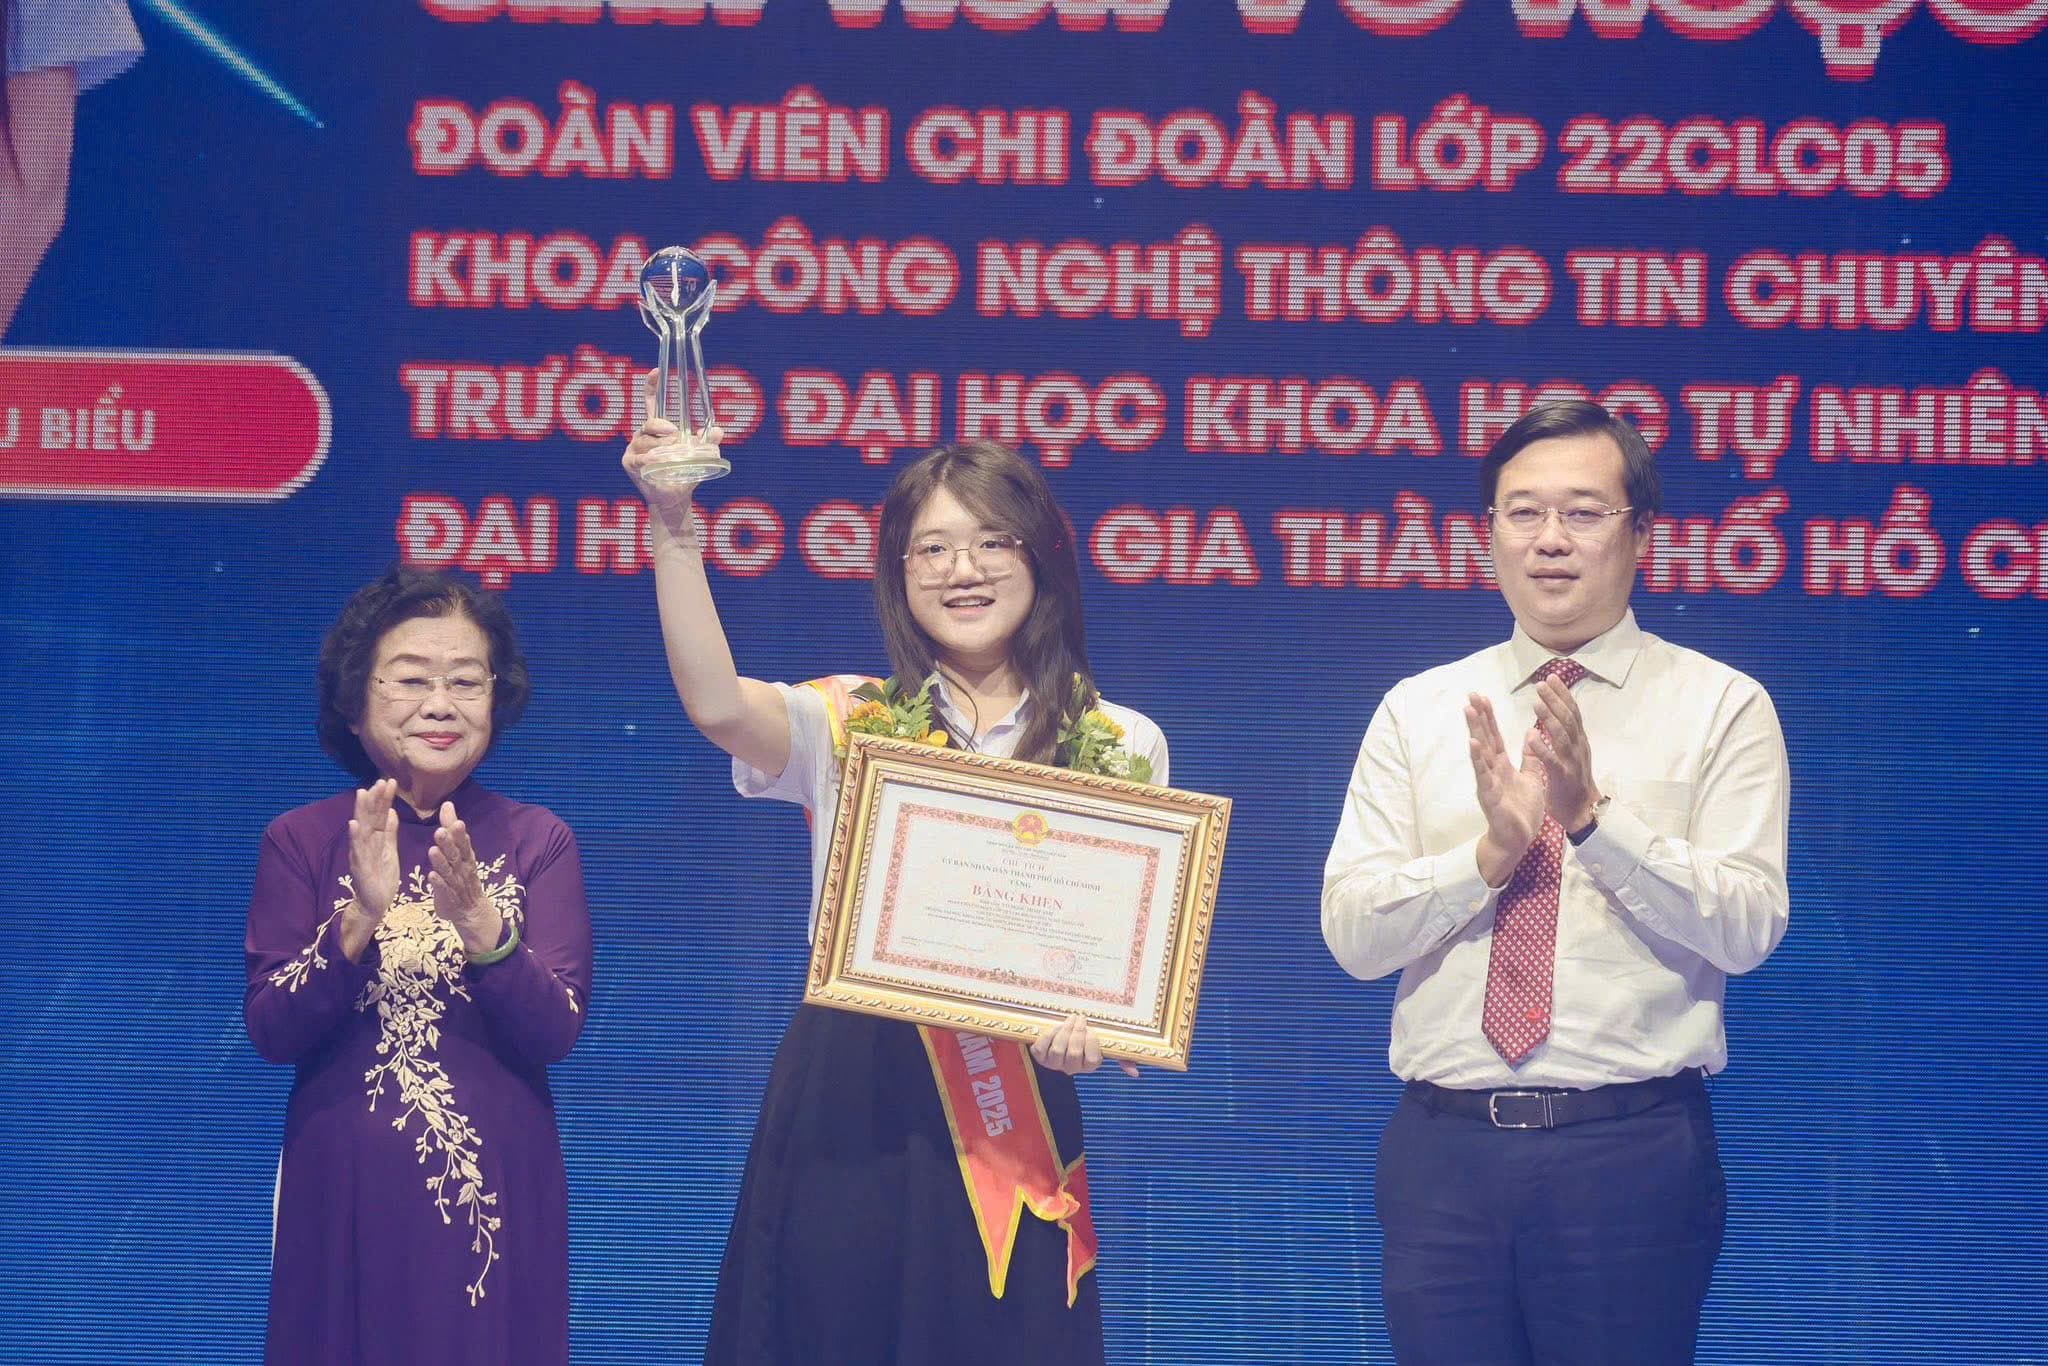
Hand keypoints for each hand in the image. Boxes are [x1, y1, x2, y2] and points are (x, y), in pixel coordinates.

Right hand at [347, 779, 400, 920]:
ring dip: (362, 811)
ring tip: (363, 793)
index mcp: (375, 838)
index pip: (379, 814)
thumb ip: (389, 832)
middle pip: (369, 816)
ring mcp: (360, 853)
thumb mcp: (390, 851)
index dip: (383, 798)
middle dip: (374, 799)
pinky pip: (357, 850)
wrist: (374, 903)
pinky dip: (354, 837)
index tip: (389, 781)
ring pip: (361, 829)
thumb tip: (391, 811)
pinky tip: (353, 825)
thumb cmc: (381, 877)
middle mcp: (365, 842)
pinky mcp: (359, 867)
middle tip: (380, 780)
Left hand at [428, 802, 501, 955]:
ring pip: (448, 871)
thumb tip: (447, 803)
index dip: (459, 834)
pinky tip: (431, 876)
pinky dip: (438, 883)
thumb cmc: (462, 875)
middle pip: (456, 855)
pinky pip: (443, 890)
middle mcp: (463, 868)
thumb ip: (451, 828)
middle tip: (440, 832)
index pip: (463, 843)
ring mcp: (456, 884)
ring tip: (432, 850)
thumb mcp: (459, 850)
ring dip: (441, 862)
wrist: (470, 910)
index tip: (455, 822)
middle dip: (449, 844)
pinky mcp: (448, 898)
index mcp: (466, 856)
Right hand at [622, 371, 724, 537]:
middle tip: (675, 434)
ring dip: (661, 448)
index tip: (655, 371)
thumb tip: (719, 430)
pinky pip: (641, 457)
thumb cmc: (684, 474)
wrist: (674, 498)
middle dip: (662, 426)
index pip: (651, 403)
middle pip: (649, 422)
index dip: (652, 387)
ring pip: (646, 440)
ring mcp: (634, 448)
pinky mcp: (630, 462)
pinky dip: (651, 460)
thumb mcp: (699, 456)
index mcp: (658, 429)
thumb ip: (707, 442)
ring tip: (671, 456)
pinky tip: (657, 464)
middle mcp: (643, 435)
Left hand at [1031, 1013, 1138, 1077]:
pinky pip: (1041, 1047)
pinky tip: (1055, 1027)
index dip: (1091, 1042)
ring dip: (1064, 1031)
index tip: (1092, 1028)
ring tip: (1070, 1020)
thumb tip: (1136, 1073)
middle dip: (1078, 1032)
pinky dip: (1048, 1034)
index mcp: (1088, 1066)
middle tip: (1080, 1018)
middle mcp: (1071, 1069)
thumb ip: (1121, 1057)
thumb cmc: (1086, 1039)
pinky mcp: (1039, 1056)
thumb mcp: (1104, 1046)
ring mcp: (1054, 1064)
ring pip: (1058, 1050)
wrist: (1060, 1036)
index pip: (1093, 1059)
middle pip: (1074, 1053)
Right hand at [1465, 694, 1546, 885]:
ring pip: (1480, 752)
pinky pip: (1483, 775)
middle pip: (1484, 738)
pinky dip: (1478, 759)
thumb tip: (1531, 733)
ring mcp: (1488, 781)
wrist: (1519, 838)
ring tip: (1468, 711)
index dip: (1489, 717)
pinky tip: (1473, 744)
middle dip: (1478, 717)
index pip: (1494, 736)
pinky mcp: (1489, 795)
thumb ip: (1529, 756)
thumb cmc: (1522, 810)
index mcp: (1502, 765)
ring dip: (1474, 731)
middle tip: (1471, 695)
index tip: (1483, 698)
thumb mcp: (1532, 777)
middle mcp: (1492, 770)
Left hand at [1529, 675, 1600, 831]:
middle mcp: (1578, 747)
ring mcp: (1572, 762)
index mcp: (1578, 741)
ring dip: (1549, 718)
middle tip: (1542, 683)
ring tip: (1536, 703)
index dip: (1562, 694)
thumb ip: (1565, 734)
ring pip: (1562, 736)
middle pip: (1567, 719)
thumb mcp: (1572, 753)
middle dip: (1555, 700)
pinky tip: (1531, 735)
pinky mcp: (1563, 777)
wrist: (1582, 811)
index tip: (1552, 677)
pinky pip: (1552, 761)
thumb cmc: (1572, 781)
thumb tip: (1559, 712)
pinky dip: (1542, 747)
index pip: (1572, 712)